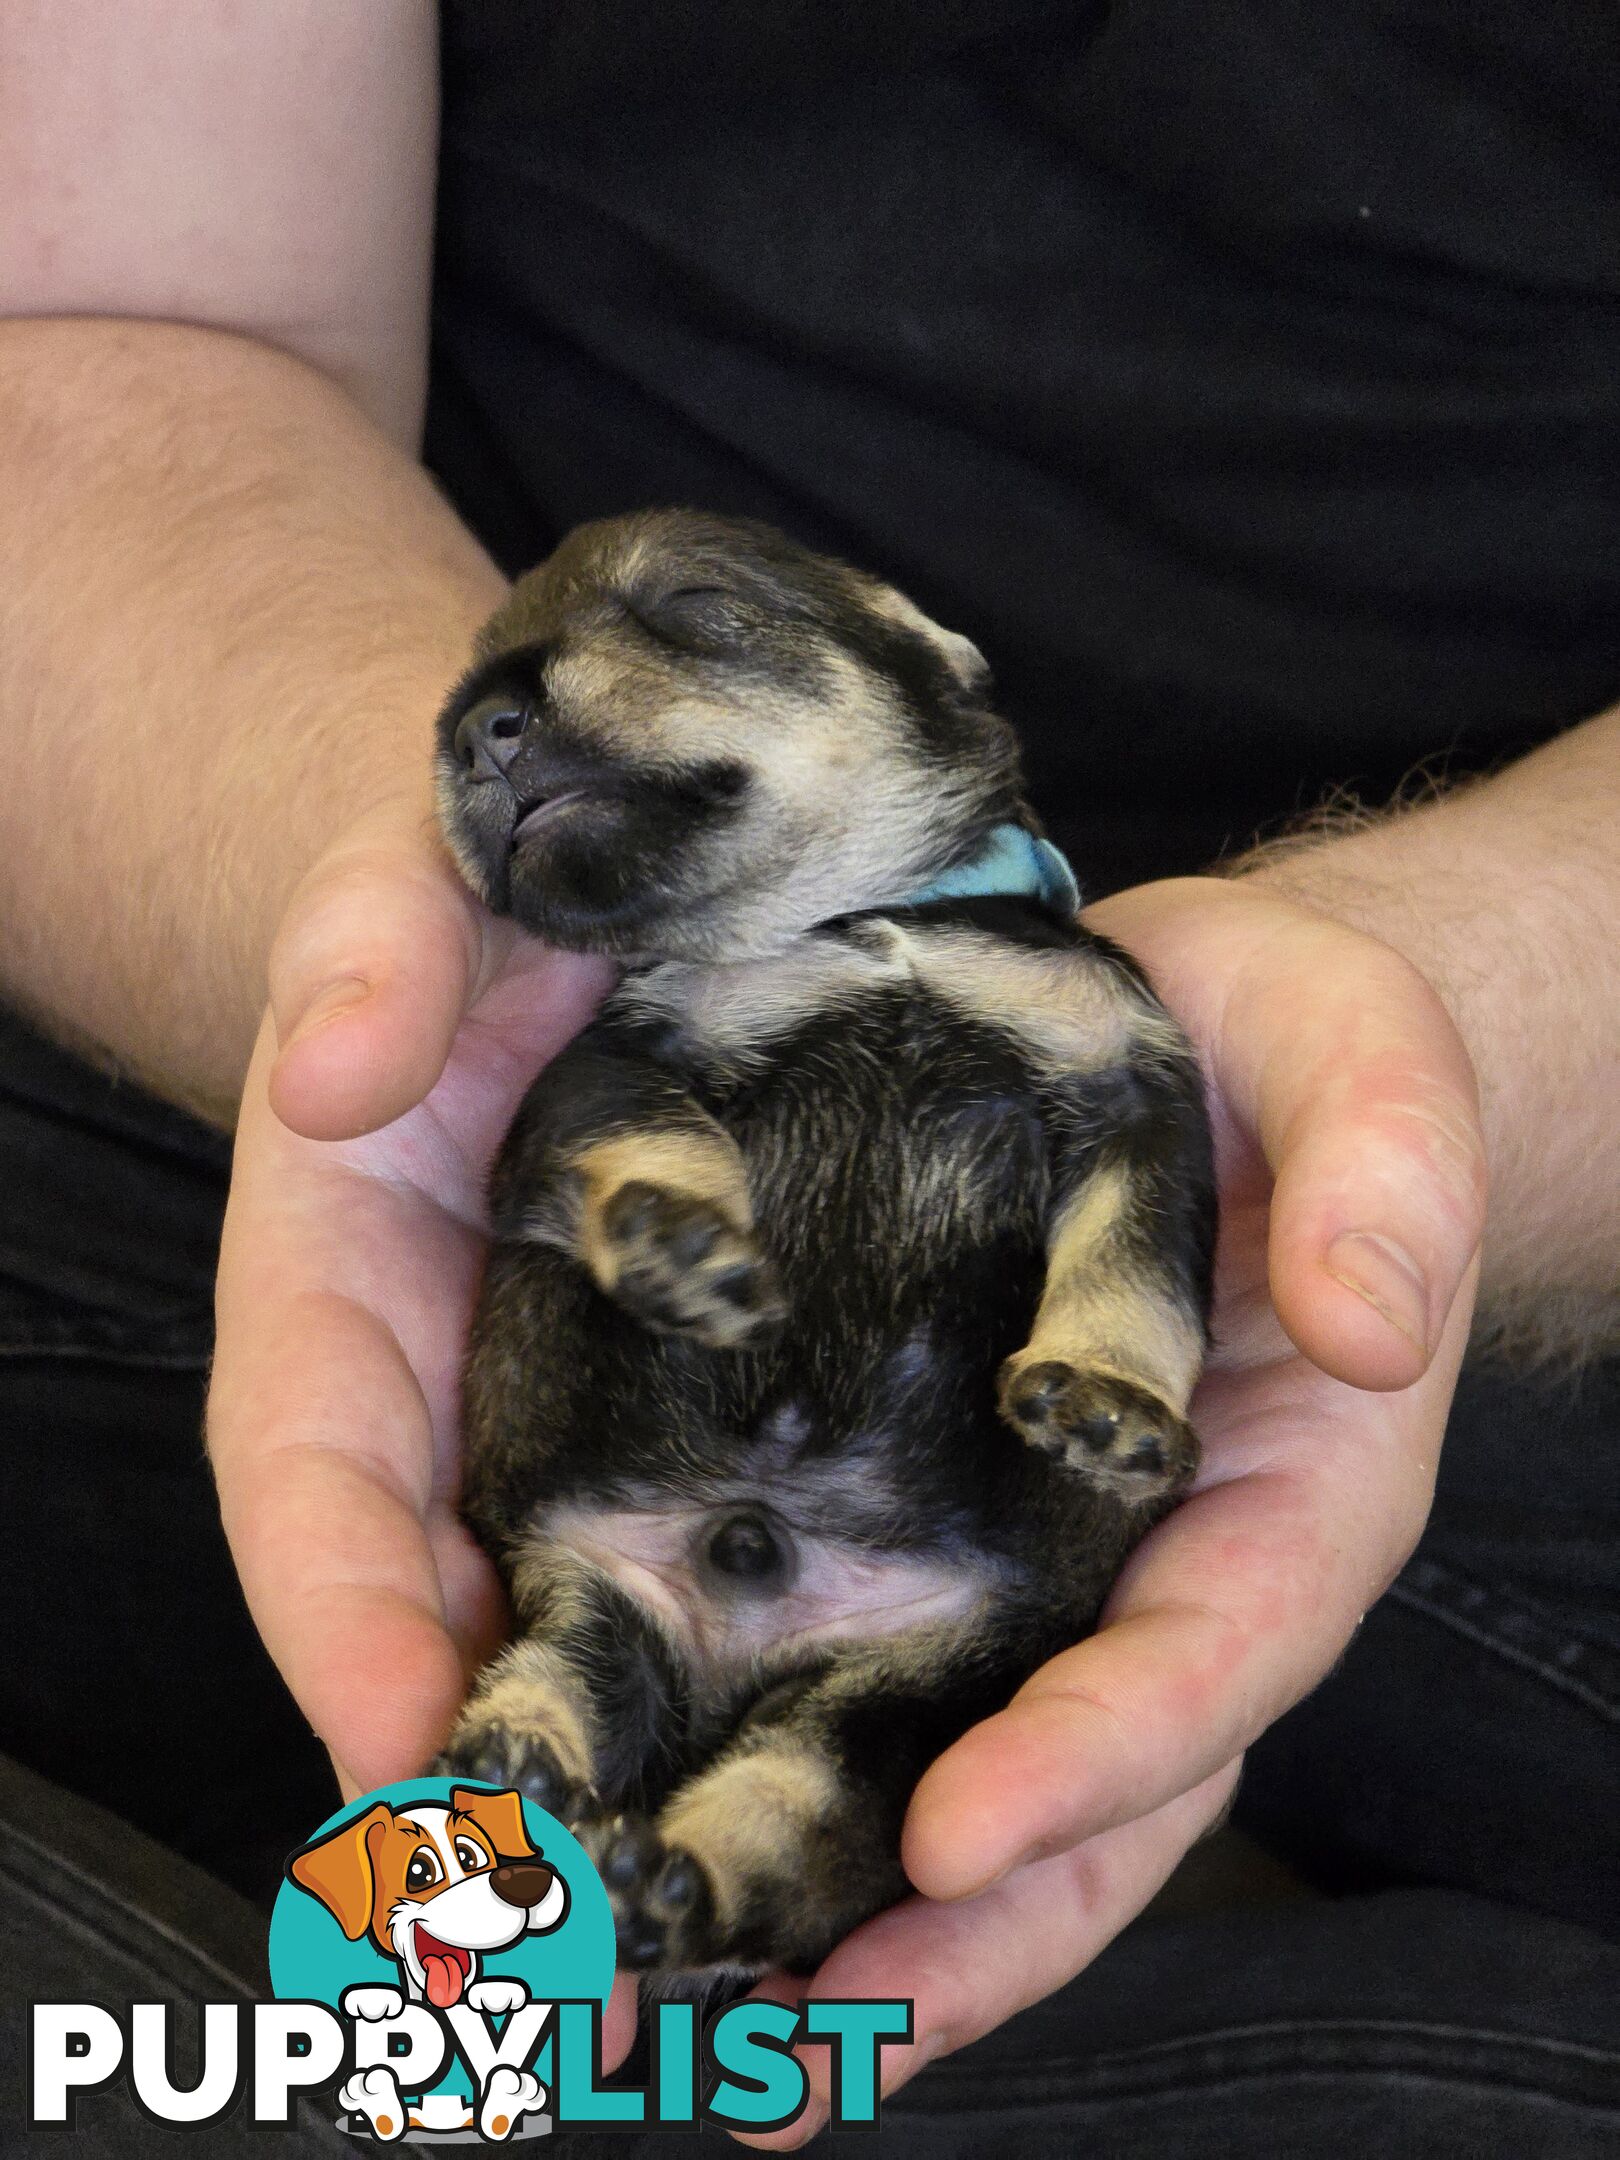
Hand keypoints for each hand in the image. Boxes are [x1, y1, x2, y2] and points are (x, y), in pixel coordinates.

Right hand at [206, 785, 637, 2057]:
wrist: (629, 862)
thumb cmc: (497, 864)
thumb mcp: (427, 860)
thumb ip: (372, 934)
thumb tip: (333, 1071)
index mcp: (344, 1270)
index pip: (304, 1470)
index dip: (331, 1617)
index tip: (401, 1754)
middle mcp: (456, 1376)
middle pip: (429, 1604)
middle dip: (477, 1775)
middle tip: (553, 1940)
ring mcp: (589, 1403)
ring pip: (583, 1619)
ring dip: (631, 1776)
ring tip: (717, 1931)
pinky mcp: (727, 1401)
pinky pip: (732, 1560)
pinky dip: (759, 1675)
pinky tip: (847, 1776)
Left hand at [730, 874, 1485, 2146]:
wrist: (1191, 1031)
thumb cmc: (1292, 1050)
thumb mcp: (1360, 1057)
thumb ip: (1388, 1169)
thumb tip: (1371, 1324)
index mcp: (1285, 1491)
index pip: (1212, 1657)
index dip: (1104, 1759)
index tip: (966, 1837)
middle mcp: (1158, 1568)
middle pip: (1087, 1796)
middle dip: (958, 1937)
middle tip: (803, 2051)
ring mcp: (1038, 1562)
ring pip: (961, 1772)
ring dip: (844, 1910)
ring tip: (699, 2028)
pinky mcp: (927, 1519)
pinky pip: (862, 1667)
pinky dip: (774, 1767)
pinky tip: (643, 1827)